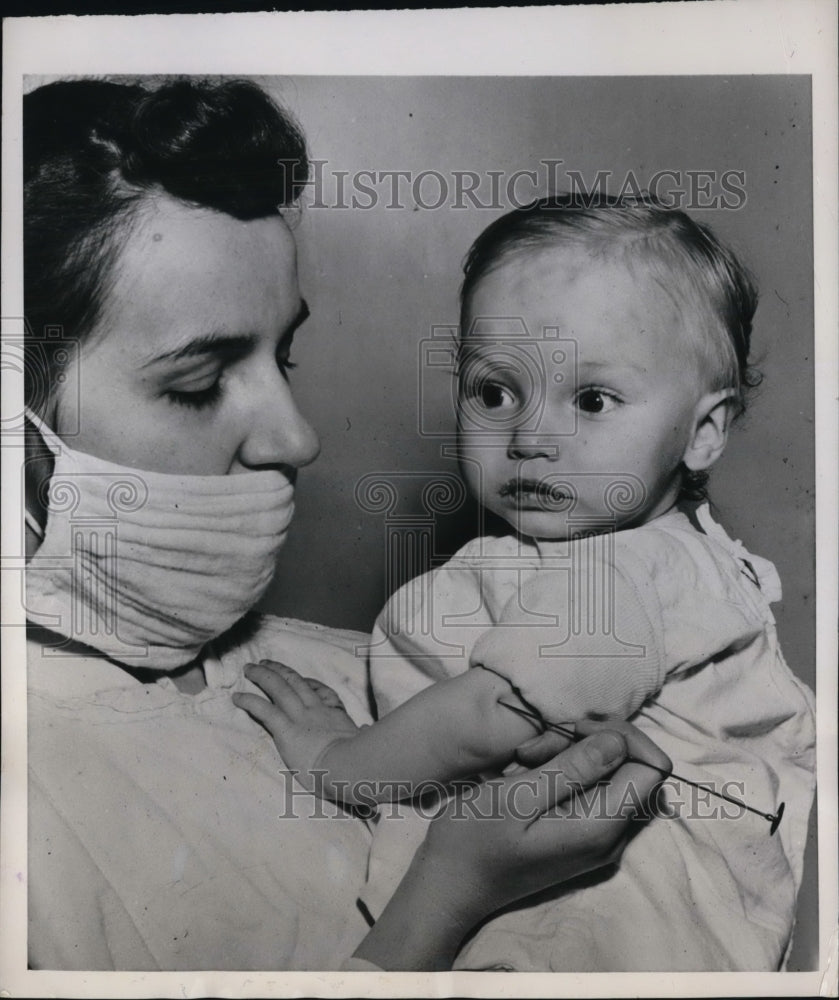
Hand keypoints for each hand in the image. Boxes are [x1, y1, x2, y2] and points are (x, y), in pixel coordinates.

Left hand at [233, 660, 360, 796]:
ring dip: (263, 676)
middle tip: (265, 662)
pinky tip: (237, 697)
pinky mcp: (286, 728)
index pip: (323, 692)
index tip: (301, 680)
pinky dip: (250, 701)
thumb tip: (367, 729)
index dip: (310, 683)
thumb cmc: (360, 759)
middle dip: (280, 671)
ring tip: (249, 668)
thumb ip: (363, 735)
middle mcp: (316, 710)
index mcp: (336, 715)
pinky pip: (264, 710)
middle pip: (296, 682)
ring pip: (279, 688)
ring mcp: (301, 716)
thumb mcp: (364, 742)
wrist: (350, 766)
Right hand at [426, 720, 670, 916]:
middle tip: (540, 745)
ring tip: (526, 758)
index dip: (622, 736)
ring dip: (573, 752)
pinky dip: (567, 770)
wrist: (448, 885)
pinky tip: (529, 770)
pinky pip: (593, 789)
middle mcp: (610, 837)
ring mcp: (596, 839)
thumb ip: (572, 769)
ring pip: (612, 774)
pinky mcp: (580, 835)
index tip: (575, 730)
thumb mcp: (517, 796)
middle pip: (635, 768)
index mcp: (600, 828)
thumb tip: (619, 741)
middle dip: (593, 741)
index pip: (652, 768)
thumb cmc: (474, 839)